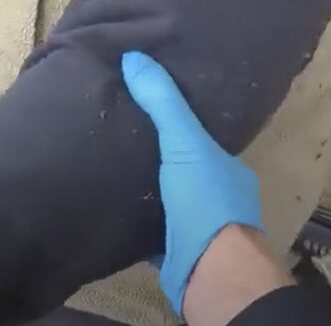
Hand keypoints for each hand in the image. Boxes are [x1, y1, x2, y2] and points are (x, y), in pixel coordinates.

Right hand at [121, 51, 263, 314]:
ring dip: (141, 184)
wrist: (211, 275)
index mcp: (226, 166)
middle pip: (179, 164)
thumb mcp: (184, 142)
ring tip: (105, 159)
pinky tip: (106, 200)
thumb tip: (133, 55)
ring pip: (164, 196)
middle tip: (116, 127)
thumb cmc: (206, 202)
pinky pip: (147, 226)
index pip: (198, 134)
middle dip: (153, 151)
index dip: (174, 117)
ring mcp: (195, 225)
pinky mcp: (173, 251)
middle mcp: (214, 194)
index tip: (143, 99)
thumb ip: (162, 102)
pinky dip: (131, 215)